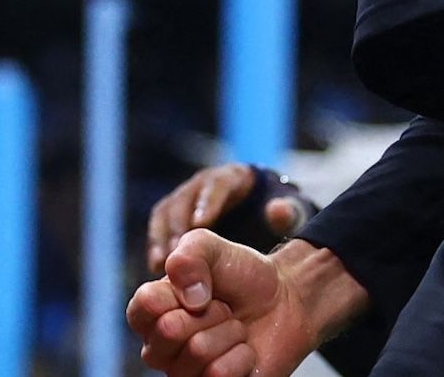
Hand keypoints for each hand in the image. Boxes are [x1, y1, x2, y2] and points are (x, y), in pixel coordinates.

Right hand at [129, 230, 328, 376]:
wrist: (283, 300)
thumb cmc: (239, 275)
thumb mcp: (208, 247)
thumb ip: (187, 257)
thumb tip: (190, 299)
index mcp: (152, 314)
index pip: (143, 307)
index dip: (174, 293)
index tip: (199, 287)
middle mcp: (161, 349)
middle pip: (169, 331)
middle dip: (208, 311)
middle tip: (222, 308)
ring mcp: (185, 373)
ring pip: (198, 352)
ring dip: (228, 332)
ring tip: (235, 328)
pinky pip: (219, 375)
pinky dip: (241, 356)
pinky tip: (244, 351)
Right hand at [148, 164, 309, 270]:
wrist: (256, 211)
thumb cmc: (271, 211)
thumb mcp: (286, 211)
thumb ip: (287, 212)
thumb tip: (277, 211)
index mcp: (232, 177)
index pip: (217, 183)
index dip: (208, 202)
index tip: (201, 225)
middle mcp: (203, 184)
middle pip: (185, 198)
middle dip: (180, 223)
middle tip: (178, 252)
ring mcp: (185, 198)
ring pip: (167, 211)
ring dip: (163, 236)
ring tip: (163, 263)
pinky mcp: (173, 215)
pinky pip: (159, 226)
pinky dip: (157, 244)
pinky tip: (156, 266)